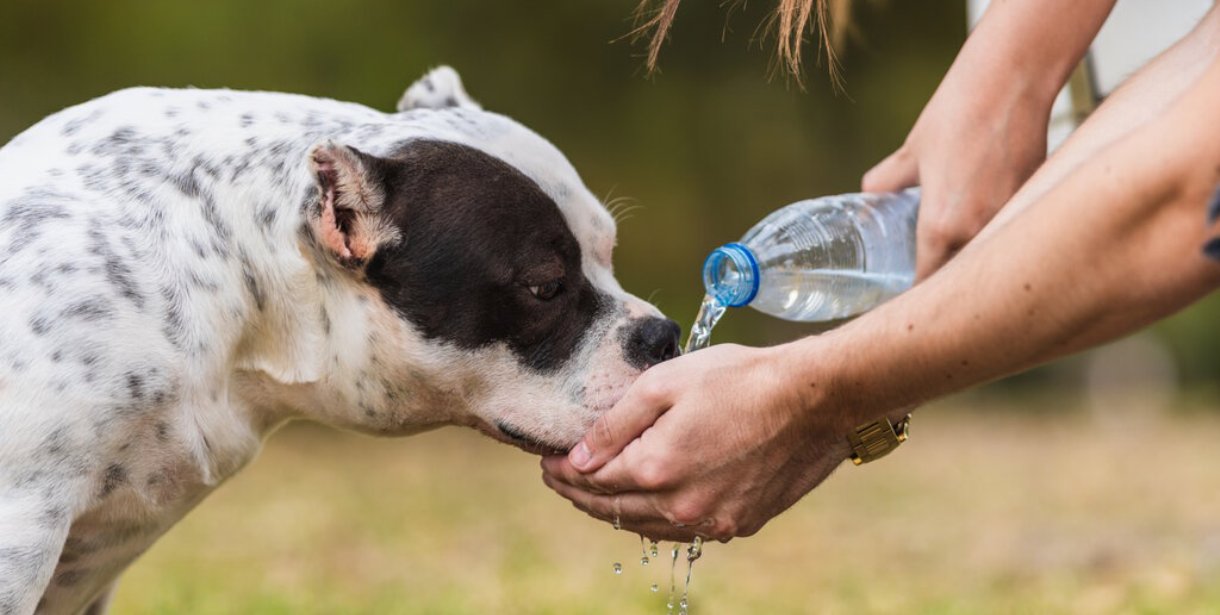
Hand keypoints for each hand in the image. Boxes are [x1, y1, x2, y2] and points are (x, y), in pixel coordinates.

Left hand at [540, 343, 855, 541]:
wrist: (814, 399)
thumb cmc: (741, 379)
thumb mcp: (665, 383)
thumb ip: (615, 424)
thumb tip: (578, 458)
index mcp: (656, 468)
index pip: (591, 479)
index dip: (562, 470)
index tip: (546, 460)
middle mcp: (681, 506)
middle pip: (612, 509)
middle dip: (579, 494)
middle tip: (559, 477)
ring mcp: (713, 520)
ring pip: (645, 527)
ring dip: (615, 510)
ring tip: (595, 491)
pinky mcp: (740, 524)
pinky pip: (683, 529)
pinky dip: (656, 518)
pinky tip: (648, 502)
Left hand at [863, 50, 1052, 279]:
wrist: (1011, 82)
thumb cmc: (956, 114)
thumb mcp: (910, 154)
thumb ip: (885, 183)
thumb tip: (867, 197)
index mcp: (941, 228)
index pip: (927, 283)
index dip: (916, 293)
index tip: (910, 294)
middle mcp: (978, 233)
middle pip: (962, 277)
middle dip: (949, 280)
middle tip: (936, 273)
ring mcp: (1011, 221)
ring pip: (991, 257)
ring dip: (978, 258)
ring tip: (965, 249)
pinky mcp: (1036, 203)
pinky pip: (1013, 231)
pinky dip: (1003, 232)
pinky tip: (994, 219)